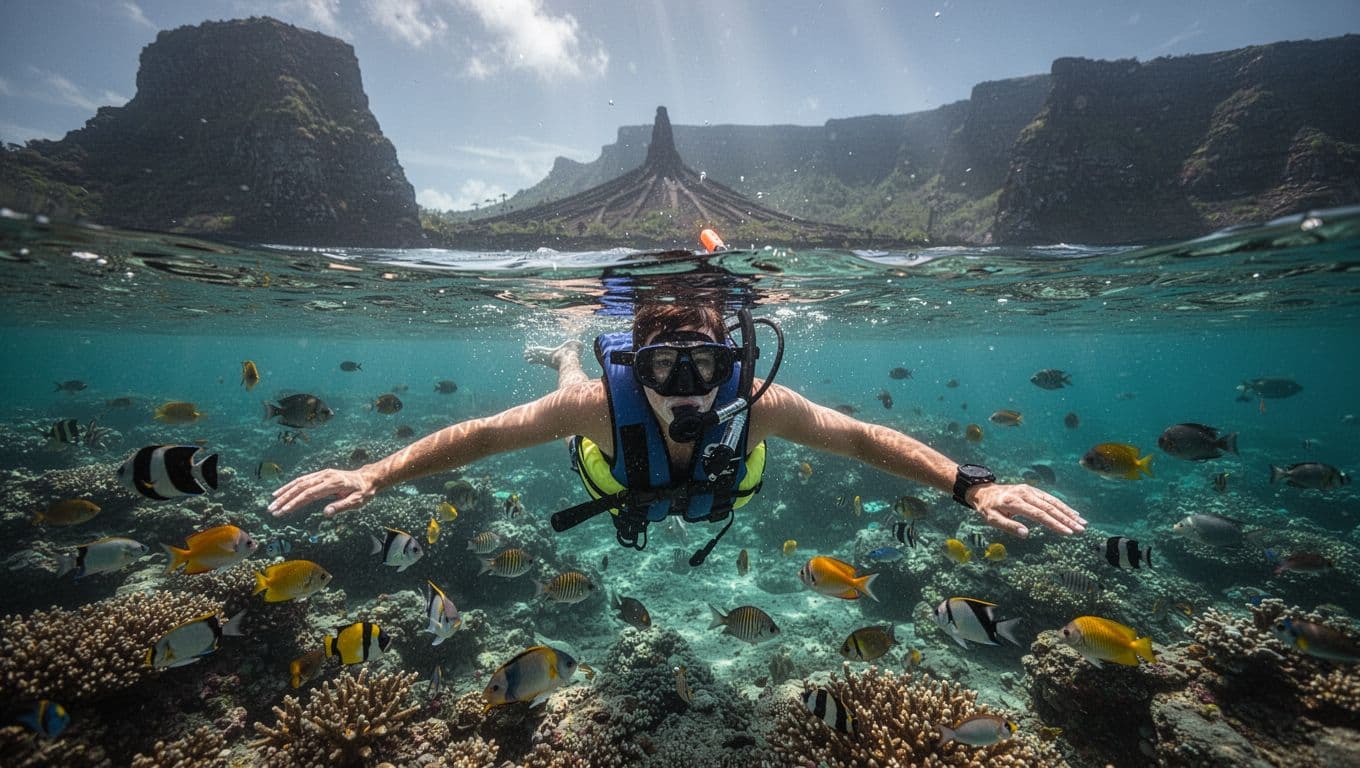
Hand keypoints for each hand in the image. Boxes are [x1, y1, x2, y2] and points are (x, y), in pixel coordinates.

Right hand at [268, 467, 376, 517]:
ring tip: (272, 503)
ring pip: (299, 482)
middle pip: (301, 487)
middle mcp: (325, 476)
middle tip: (272, 510)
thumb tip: (325, 513)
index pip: (310, 494)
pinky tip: (280, 493)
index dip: (295, 503)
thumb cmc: (363, 492)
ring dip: (284, 492)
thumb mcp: (357, 501)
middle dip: (284, 499)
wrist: (367, 478)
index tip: (283, 512)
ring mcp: (322, 474)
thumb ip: (341, 506)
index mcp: (333, 483)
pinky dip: (290, 486)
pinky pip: (302, 480)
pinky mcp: (320, 474)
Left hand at [966, 483, 1085, 537]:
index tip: (1067, 532)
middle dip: (1067, 519)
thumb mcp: (992, 519)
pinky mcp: (1032, 490)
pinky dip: (1062, 505)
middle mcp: (1025, 493)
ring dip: (1068, 512)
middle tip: (1081, 529)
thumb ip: (1008, 526)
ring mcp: (1030, 490)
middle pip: (1049, 507)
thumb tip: (1026, 534)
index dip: (1054, 524)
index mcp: (1015, 502)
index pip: (1039, 514)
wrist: (983, 491)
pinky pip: (1050, 498)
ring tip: (1082, 522)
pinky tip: (1073, 513)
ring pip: (1052, 501)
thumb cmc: (988, 508)